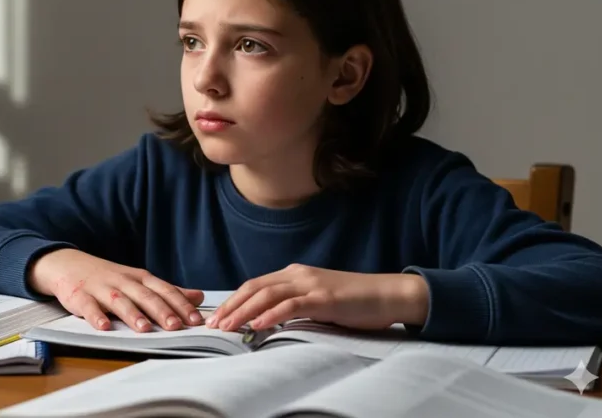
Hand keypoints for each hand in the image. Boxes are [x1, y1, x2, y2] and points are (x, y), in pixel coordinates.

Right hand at [28, 248, 204, 332]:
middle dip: (161, 310)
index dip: (180, 304)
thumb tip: (198, 297)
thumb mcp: (139, 280)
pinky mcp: (80, 296)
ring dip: (132, 314)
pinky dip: (96, 316)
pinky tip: (103, 326)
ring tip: (144, 328)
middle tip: (175, 325)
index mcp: (140, 279)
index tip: (195, 319)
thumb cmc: (108, 277)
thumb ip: (167, 291)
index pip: (164, 290)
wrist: (67, 264)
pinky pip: (88, 307)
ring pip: (119, 301)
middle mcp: (123, 282)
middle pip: (145, 296)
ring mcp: (101, 289)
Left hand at [206, 264, 428, 331]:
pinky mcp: (324, 298)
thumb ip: (294, 305)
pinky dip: (271, 314)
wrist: (388, 295)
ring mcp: (311, 284)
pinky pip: (292, 305)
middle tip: (213, 324)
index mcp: (294, 274)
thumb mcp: (317, 300)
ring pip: (267, 294)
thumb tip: (268, 320)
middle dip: (231, 306)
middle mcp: (298, 275)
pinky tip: (257, 325)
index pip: (255, 285)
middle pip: (255, 287)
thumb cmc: (354, 302)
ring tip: (227, 326)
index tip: (216, 316)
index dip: (233, 300)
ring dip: (244, 311)